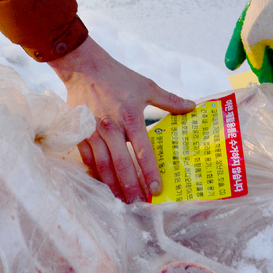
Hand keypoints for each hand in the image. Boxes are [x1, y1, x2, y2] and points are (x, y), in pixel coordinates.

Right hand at [50, 35, 194, 202]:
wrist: (84, 68)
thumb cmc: (117, 77)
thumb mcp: (146, 86)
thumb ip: (169, 100)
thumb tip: (192, 107)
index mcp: (131, 117)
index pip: (143, 151)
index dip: (150, 172)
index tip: (157, 190)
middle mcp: (111, 128)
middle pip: (121, 165)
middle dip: (131, 187)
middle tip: (139, 205)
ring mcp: (93, 132)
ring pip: (103, 166)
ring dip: (113, 186)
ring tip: (122, 201)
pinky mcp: (80, 133)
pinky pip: (88, 159)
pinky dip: (96, 174)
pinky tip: (103, 185)